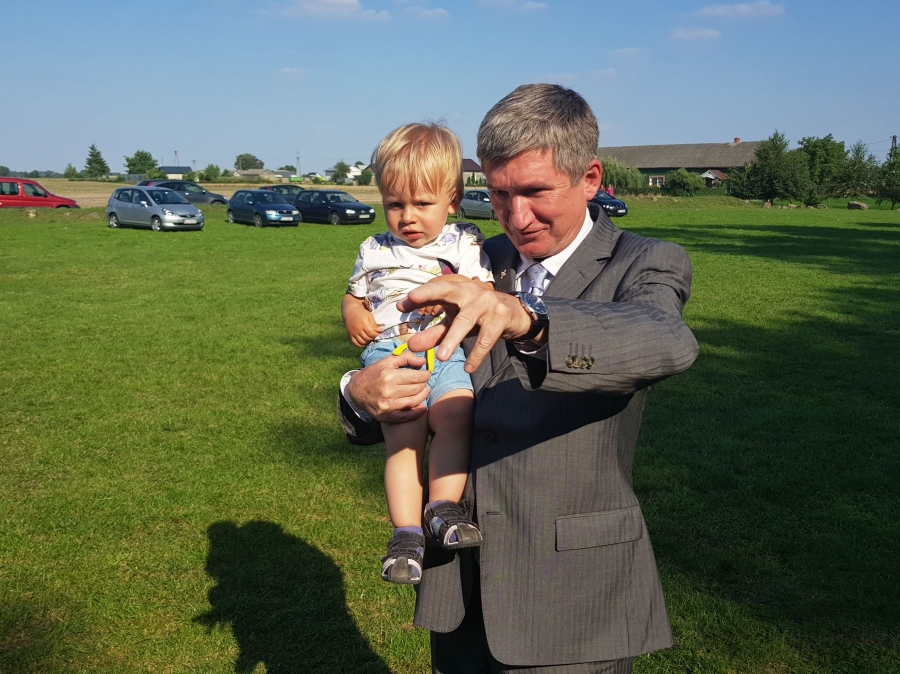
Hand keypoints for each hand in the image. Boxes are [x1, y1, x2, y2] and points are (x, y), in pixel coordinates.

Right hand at [346, 351, 430, 422]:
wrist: (356, 391)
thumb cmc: (373, 374)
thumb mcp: (386, 361)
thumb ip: (406, 357)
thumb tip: (423, 361)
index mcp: (389, 376)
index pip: (416, 376)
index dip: (425, 375)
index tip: (426, 374)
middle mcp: (388, 392)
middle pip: (417, 389)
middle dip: (424, 384)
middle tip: (424, 382)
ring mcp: (387, 406)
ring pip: (414, 401)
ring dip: (423, 396)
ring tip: (424, 391)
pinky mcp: (386, 416)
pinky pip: (406, 416)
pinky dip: (417, 412)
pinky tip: (422, 408)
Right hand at [347, 312, 381, 347]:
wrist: (350, 312)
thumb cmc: (361, 313)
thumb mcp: (369, 316)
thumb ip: (374, 324)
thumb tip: (379, 330)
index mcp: (363, 324)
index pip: (371, 333)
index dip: (376, 334)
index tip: (378, 332)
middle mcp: (357, 329)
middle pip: (367, 338)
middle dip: (373, 338)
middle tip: (374, 335)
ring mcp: (353, 333)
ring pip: (362, 342)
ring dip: (368, 342)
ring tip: (370, 338)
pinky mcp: (350, 335)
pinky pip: (356, 343)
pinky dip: (361, 345)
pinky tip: (365, 342)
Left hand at [399, 278, 536, 372]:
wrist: (515, 314)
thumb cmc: (479, 316)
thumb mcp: (455, 323)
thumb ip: (434, 334)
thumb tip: (411, 346)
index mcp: (457, 290)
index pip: (434, 290)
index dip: (419, 296)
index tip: (401, 305)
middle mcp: (470, 292)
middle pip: (448, 289)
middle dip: (430, 292)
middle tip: (413, 298)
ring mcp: (486, 303)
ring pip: (466, 320)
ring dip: (452, 339)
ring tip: (440, 358)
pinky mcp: (499, 318)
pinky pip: (486, 338)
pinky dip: (477, 354)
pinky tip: (468, 367)